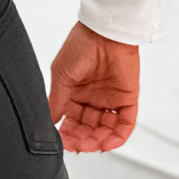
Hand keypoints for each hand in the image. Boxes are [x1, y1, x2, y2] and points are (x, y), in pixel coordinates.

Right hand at [48, 21, 138, 151]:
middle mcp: (92, 98)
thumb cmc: (82, 45)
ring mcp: (110, 99)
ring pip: (104, 130)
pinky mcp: (127, 99)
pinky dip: (117, 137)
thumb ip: (57, 101)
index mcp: (74, 92)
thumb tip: (50, 122)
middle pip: (87, 128)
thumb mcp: (61, 74)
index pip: (70, 121)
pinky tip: (106, 143)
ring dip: (98, 141)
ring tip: (90, 145)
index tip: (61, 142)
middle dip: (81, 140)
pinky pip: (125, 124)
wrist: (106, 32)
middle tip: (76, 146)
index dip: (67, 134)